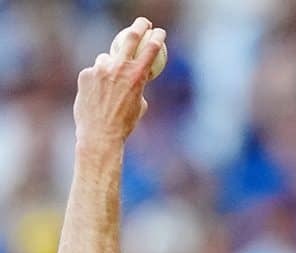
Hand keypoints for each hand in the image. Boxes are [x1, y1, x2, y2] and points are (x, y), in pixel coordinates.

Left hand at [73, 17, 165, 146]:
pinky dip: (97, 79)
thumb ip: (139, 86)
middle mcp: (119, 68)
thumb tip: (139, 76)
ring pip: (107, 58)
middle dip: (140, 26)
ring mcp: (100, 69)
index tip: (160, 32)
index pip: (151, 48)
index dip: (158, 37)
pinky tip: (97, 95)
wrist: (100, 135)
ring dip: (110, 65)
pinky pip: (94, 71)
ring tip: (109, 85)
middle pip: (130, 37)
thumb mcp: (140, 103)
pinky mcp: (85, 74)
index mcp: (138, 75)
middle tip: (143, 24)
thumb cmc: (125, 123)